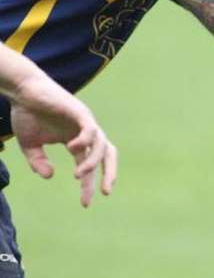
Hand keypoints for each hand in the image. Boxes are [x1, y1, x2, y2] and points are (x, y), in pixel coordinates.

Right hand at [10, 76, 116, 206]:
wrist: (23, 91)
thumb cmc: (28, 114)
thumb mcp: (30, 146)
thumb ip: (38, 162)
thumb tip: (49, 176)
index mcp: (76, 141)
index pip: (88, 164)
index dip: (88, 184)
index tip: (85, 203)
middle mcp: (85, 132)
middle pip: (107, 153)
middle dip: (109, 173)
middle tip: (105, 192)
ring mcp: (84, 121)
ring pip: (100, 144)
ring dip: (92, 161)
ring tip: (79, 175)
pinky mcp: (79, 111)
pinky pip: (90, 127)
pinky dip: (85, 139)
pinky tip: (72, 149)